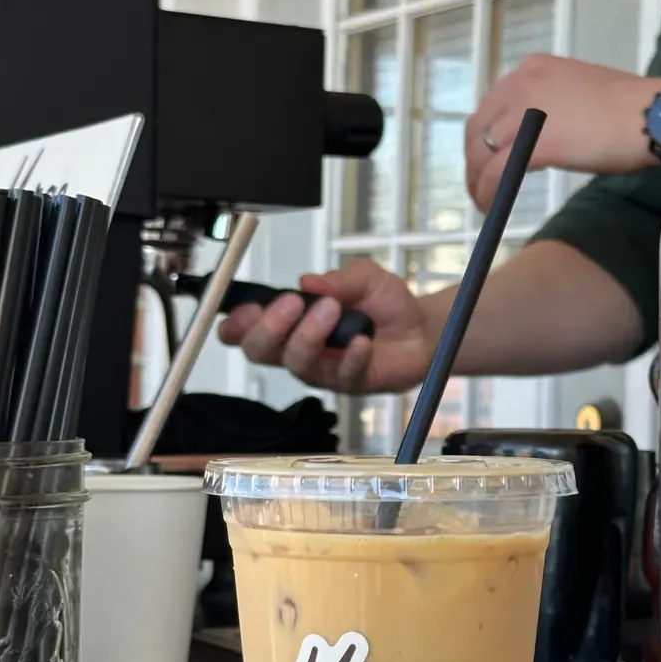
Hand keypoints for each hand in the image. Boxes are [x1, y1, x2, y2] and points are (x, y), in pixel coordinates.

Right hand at [217, 258, 432, 393]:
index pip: (247, 332)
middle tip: (292, 303)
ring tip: (334, 309)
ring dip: (309, 335)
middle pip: (261, 352)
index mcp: (291, 323)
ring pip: (298, 363)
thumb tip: (308, 281)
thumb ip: (338, 278)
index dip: (236, 324)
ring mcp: (323, 370)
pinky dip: (351, 356)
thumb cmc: (385, 303)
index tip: (246, 308)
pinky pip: (342, 375)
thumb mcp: (364, 277)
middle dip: (268, 327)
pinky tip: (363, 341)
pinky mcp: (350, 384)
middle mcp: (299, 350)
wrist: (424, 329)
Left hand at [465, 54, 660, 211]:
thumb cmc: (630, 111)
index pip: (490, 106)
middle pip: (477, 130)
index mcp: (532, 71)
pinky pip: (497, 173)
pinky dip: (489, 193)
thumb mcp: (578, 97)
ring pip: (481, 154)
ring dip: (478, 182)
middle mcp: (521, 84)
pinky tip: (493, 208)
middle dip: (473, 163)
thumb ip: (550, 111)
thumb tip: (537, 139)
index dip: (482, 140)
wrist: (656, 115)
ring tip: (485, 204)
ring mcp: (525, 112)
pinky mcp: (533, 142)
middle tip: (480, 189)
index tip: (486, 162)